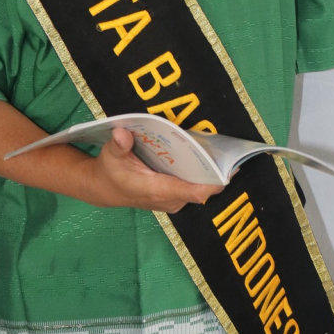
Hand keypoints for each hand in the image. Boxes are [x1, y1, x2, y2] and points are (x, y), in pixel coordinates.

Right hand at [83, 128, 223, 212]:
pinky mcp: (173, 197)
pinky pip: (193, 187)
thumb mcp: (110, 155)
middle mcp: (169, 199)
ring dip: (208, 172)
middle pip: (201, 189)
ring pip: (198, 188)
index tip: (228, 169)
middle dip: (214, 171)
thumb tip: (122, 133)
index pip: (193, 192)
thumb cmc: (111, 171)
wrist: (105, 189)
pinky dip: (199, 174)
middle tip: (225, 149)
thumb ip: (119, 145)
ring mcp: (173, 200)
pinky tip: (204, 156)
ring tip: (219, 149)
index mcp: (157, 190)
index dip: (213, 183)